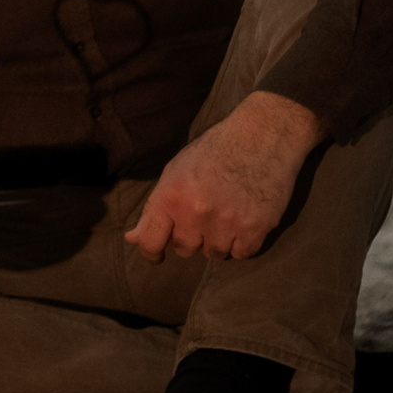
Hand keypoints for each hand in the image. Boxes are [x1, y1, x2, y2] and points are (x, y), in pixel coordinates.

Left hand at [124, 90, 323, 263]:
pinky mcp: (255, 228)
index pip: (150, 241)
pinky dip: (241, 244)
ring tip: (225, 216)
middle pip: (185, 249)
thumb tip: (132, 239)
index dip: (151, 253)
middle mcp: (196, 212)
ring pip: (214, 254)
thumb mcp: (175, 172)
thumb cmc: (213, 152)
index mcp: (171, 196)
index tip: (157, 255)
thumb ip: (154, 208)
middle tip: (203, 216)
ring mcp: (226, 222)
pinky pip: (242, 254)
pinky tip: (242, 222)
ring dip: (217, 241)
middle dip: (191, 237)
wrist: (260, 137)